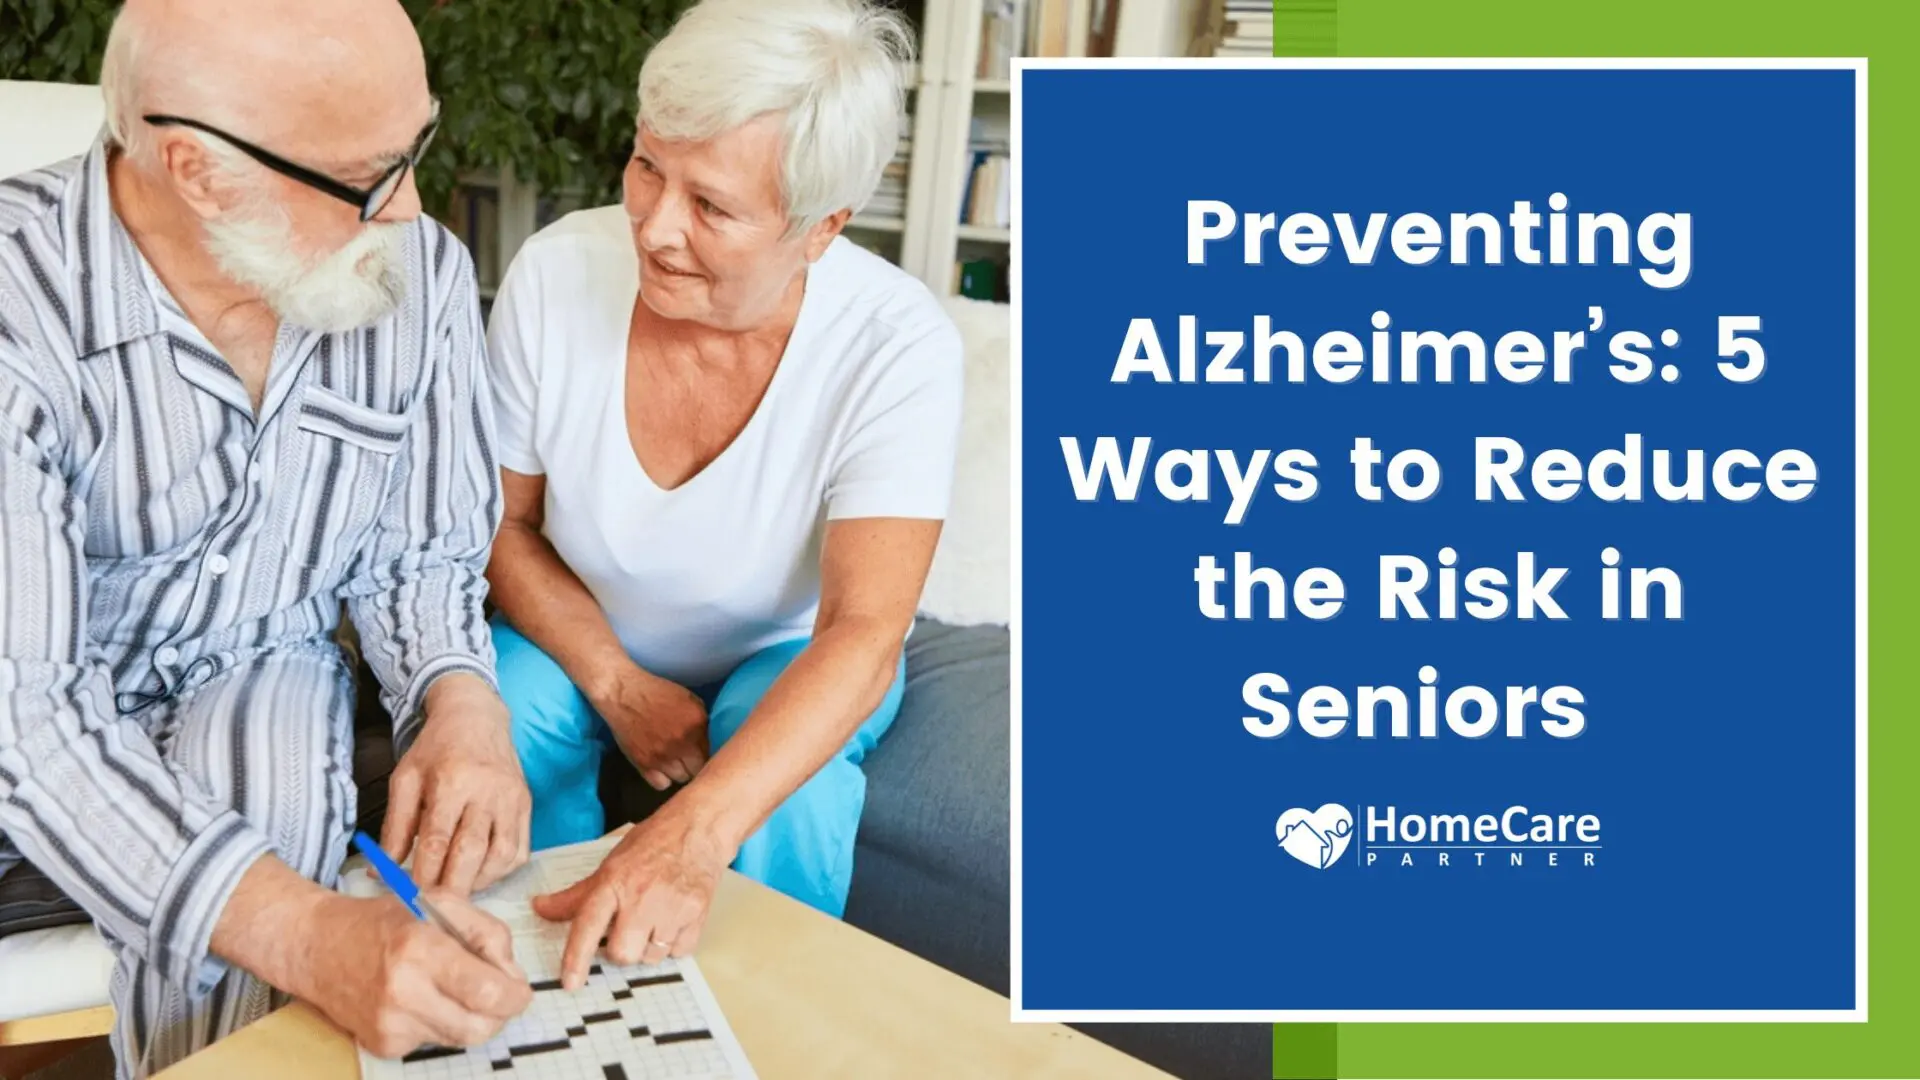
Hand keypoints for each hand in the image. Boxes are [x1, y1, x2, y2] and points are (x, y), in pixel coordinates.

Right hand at [297, 889, 533, 1058]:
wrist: (319, 948)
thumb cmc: (384, 921)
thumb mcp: (441, 904)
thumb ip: (487, 934)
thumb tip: (512, 976)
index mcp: (420, 950)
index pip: (487, 991)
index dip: (515, 995)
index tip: (520, 989)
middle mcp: (403, 993)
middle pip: (480, 1027)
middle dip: (501, 1013)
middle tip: (500, 994)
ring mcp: (390, 1025)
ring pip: (461, 1038)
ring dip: (473, 1017)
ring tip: (457, 989)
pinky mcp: (383, 1045)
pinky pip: (434, 1042)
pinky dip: (442, 1023)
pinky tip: (424, 999)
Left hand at [384, 675, 531, 894]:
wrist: (477, 717)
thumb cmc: (436, 749)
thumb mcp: (406, 779)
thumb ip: (395, 826)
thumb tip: (381, 871)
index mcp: (452, 780)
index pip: (437, 839)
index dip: (423, 874)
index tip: (409, 897)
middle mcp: (487, 790)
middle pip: (471, 851)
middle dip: (452, 886)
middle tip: (434, 908)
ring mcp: (511, 799)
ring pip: (501, 855)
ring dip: (479, 882)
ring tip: (457, 892)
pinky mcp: (526, 805)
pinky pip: (520, 850)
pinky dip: (501, 871)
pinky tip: (480, 875)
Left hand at [530, 805, 731, 988]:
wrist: (699, 829)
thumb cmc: (652, 844)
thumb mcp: (610, 865)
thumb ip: (577, 894)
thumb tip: (540, 908)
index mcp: (614, 882)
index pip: (588, 925)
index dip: (577, 957)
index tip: (570, 984)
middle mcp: (641, 897)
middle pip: (621, 954)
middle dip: (620, 950)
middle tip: (627, 929)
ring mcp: (671, 907)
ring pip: (651, 957)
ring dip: (649, 947)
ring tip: (655, 919)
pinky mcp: (696, 915)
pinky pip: (679, 953)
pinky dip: (674, 944)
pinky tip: (674, 919)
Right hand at [587, 665, 707, 790]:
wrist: (623, 694)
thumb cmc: (657, 693)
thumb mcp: (690, 700)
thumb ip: (702, 723)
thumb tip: (711, 741)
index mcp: (696, 725)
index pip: (713, 753)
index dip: (709, 754)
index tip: (703, 752)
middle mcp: (682, 744)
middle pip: (699, 770)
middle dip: (696, 765)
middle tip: (690, 759)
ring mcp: (662, 757)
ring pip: (682, 779)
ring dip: (680, 771)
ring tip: (674, 761)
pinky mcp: (644, 764)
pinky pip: (661, 784)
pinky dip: (663, 778)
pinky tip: (661, 768)